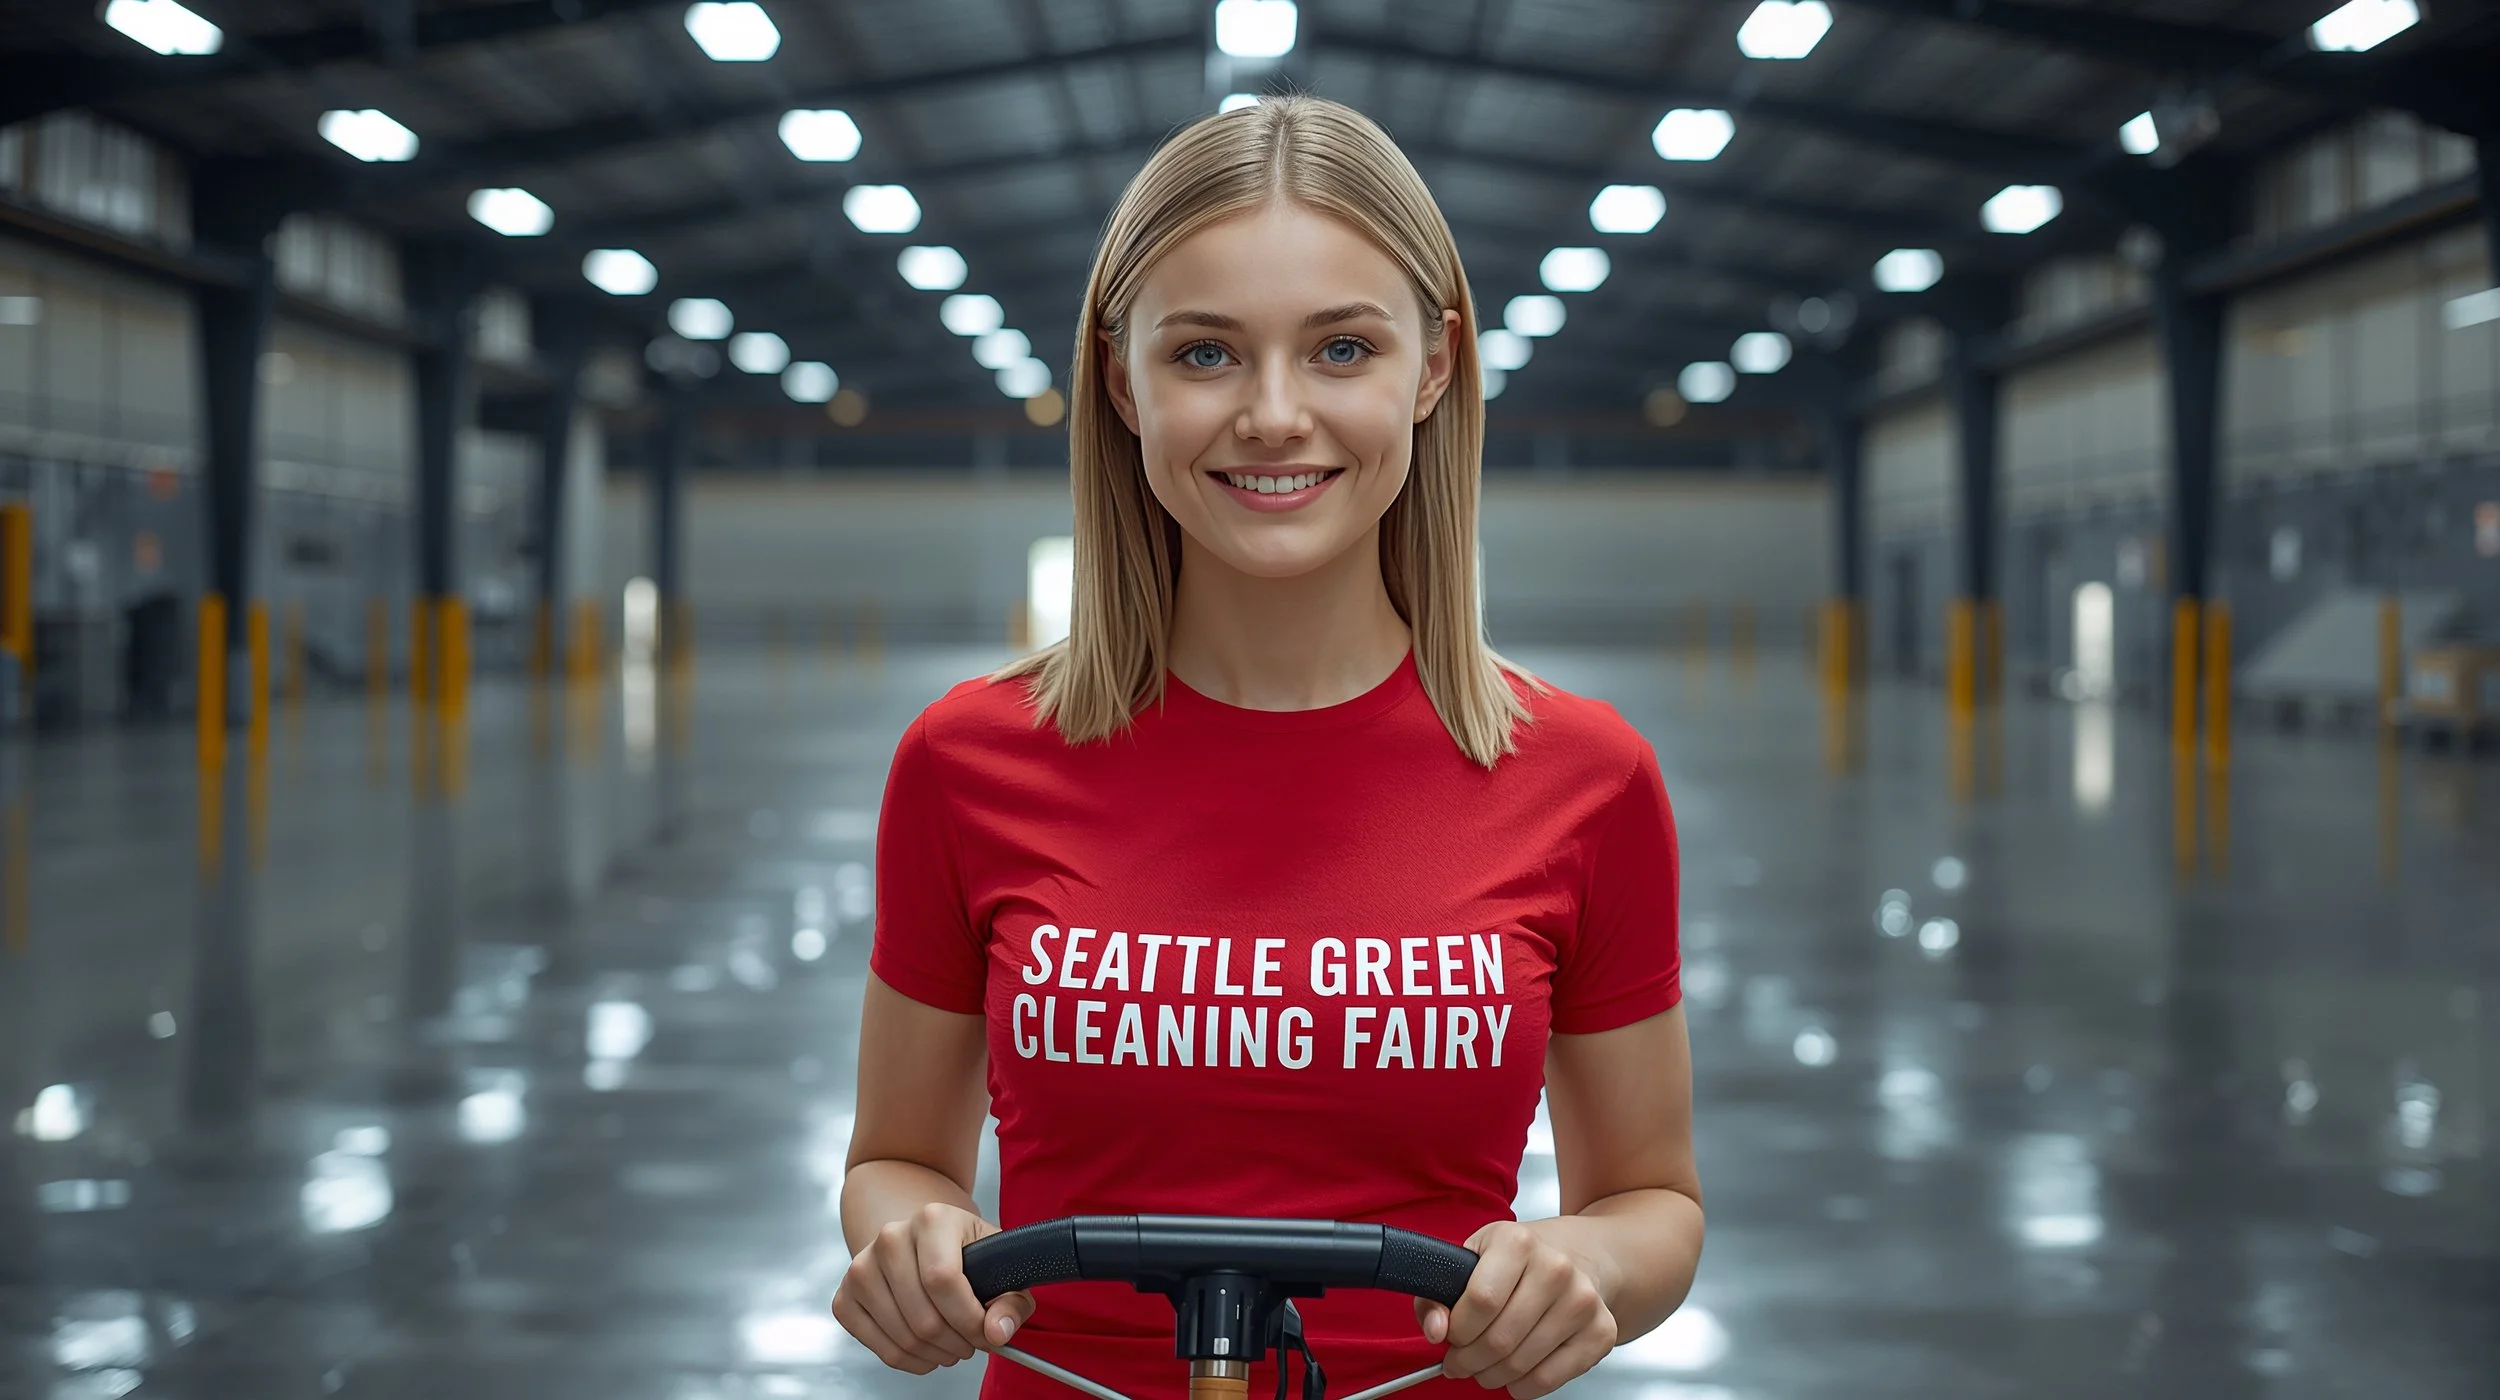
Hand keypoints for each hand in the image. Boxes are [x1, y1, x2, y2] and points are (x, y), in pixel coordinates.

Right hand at [833, 1203, 1036, 1373]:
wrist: (920, 1240)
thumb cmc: (963, 1253)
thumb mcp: (997, 1265)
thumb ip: (1010, 1301)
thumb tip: (997, 1332)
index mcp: (931, 1219)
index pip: (943, 1280)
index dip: (969, 1320)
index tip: (988, 1335)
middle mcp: (890, 1238)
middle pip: (924, 1317)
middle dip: (958, 1343)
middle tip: (972, 1342)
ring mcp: (861, 1268)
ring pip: (904, 1338)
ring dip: (938, 1354)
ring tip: (954, 1344)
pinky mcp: (845, 1299)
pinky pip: (881, 1350)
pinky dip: (912, 1361)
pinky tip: (929, 1349)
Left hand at [1415, 1221, 1614, 1398]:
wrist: (1578, 1257)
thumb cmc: (1517, 1262)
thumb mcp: (1471, 1259)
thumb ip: (1437, 1293)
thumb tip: (1436, 1330)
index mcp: (1518, 1241)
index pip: (1479, 1300)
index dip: (1457, 1330)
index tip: (1450, 1337)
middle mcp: (1556, 1267)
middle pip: (1499, 1339)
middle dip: (1468, 1361)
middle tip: (1460, 1361)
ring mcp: (1583, 1301)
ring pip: (1520, 1365)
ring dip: (1491, 1375)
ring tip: (1484, 1365)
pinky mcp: (1600, 1332)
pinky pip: (1548, 1379)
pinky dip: (1521, 1386)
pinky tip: (1513, 1372)